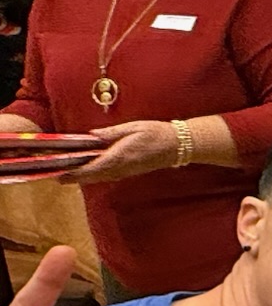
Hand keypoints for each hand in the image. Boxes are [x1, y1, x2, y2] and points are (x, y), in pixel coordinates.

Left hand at [66, 121, 180, 183]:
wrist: (178, 145)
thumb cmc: (156, 133)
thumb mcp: (133, 127)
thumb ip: (111, 133)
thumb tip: (92, 135)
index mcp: (120, 156)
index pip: (93, 168)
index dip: (76, 173)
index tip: (62, 174)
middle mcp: (122, 167)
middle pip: (94, 176)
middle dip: (77, 178)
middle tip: (60, 177)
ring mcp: (127, 171)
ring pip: (101, 178)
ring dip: (86, 178)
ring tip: (70, 175)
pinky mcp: (130, 171)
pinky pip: (110, 176)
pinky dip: (97, 175)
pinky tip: (91, 172)